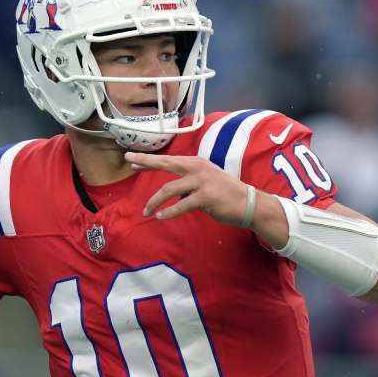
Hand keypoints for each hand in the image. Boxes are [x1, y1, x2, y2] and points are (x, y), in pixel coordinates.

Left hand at [126, 152, 250, 225]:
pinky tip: (160, 217)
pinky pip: (181, 205)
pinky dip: (169, 212)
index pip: (169, 160)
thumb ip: (188, 183)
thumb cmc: (225, 194)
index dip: (150, 160)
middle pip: (166, 163)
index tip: (133, 159)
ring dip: (155, 201)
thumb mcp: (206, 182)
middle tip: (129, 159)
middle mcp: (197, 168)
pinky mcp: (205, 196)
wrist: (248, 203)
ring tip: (146, 211)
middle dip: (146, 161)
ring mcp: (201, 181)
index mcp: (196, 163)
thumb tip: (170, 192)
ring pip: (169, 189)